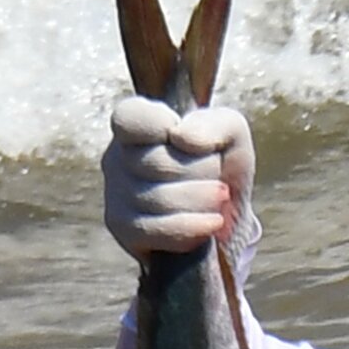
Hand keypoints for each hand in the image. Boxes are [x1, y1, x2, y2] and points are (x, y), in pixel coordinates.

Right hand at [102, 98, 256, 266]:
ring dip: (202, 199)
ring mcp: (117, 194)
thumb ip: (214, 124)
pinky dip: (192, 226)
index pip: (130, 118)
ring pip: (159, 198)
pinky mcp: (124, 230)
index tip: (184, 137)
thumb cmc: (223, 167)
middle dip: (201, 170)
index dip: (161, 126)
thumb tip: (181, 136)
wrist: (228, 217)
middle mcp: (118, 155)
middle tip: (218, 175)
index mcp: (137, 122)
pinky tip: (214, 222)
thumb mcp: (232, 134)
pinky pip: (156, 229)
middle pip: (156, 161)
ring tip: (220, 197)